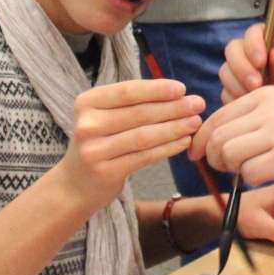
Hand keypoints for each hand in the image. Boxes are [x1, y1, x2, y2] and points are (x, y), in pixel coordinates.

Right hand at [52, 80, 203, 215]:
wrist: (75, 185)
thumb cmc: (99, 143)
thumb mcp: (105, 117)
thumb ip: (132, 104)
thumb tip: (178, 94)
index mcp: (87, 102)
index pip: (128, 91)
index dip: (157, 89)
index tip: (182, 89)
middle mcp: (87, 125)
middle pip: (139, 113)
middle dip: (173, 108)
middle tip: (198, 104)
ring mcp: (94, 150)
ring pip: (144, 135)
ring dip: (175, 128)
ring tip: (195, 122)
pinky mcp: (106, 172)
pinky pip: (144, 156)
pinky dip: (167, 148)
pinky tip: (184, 142)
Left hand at [191, 87, 273, 183]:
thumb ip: (253, 115)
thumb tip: (222, 137)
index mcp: (262, 96)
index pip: (217, 118)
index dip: (200, 139)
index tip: (196, 153)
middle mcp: (265, 113)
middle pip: (218, 139)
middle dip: (213, 157)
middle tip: (223, 166)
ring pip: (229, 155)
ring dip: (232, 168)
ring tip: (246, 169)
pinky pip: (249, 173)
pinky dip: (250, 179)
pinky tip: (264, 175)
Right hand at [220, 20, 273, 101]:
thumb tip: (273, 53)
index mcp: (270, 38)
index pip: (253, 33)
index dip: (253, 44)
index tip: (261, 62)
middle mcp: (251, 51)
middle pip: (232, 50)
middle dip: (241, 67)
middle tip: (256, 85)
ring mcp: (240, 69)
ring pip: (226, 72)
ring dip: (238, 85)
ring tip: (256, 98)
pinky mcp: (234, 89)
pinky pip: (226, 93)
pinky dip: (236, 100)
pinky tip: (250, 108)